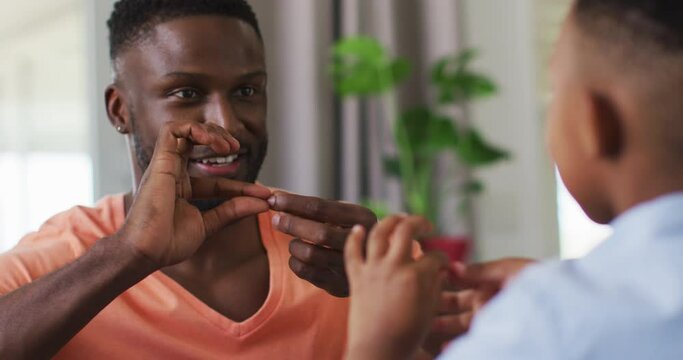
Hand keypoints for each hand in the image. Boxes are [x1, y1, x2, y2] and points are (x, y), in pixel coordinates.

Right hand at [119, 121, 271, 267]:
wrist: (147, 252)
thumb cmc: (168, 243)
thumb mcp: (210, 224)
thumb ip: (233, 211)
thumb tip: (263, 203)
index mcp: (183, 190)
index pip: (217, 181)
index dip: (241, 185)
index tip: (264, 194)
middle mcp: (173, 174)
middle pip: (197, 143)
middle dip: (221, 139)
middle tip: (238, 149)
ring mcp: (166, 166)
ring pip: (186, 131)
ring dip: (211, 131)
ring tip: (228, 145)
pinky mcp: (159, 160)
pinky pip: (173, 130)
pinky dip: (194, 128)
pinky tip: (211, 140)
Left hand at [268, 192, 376, 296]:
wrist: (373, 262)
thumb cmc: (348, 230)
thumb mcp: (341, 214)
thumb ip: (313, 208)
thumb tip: (277, 197)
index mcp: (361, 217)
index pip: (322, 208)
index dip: (294, 203)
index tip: (275, 199)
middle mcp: (360, 242)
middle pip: (319, 233)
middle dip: (292, 224)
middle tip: (276, 219)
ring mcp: (349, 265)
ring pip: (310, 255)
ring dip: (295, 245)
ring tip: (294, 241)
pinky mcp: (337, 285)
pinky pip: (306, 272)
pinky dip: (295, 261)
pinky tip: (298, 256)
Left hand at [344, 216, 449, 359]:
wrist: (377, 351)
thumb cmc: (406, 336)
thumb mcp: (429, 310)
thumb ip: (435, 285)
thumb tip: (439, 269)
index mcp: (416, 276)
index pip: (434, 256)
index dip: (442, 257)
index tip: (443, 261)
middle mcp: (394, 266)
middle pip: (406, 229)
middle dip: (420, 222)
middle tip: (426, 225)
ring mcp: (372, 269)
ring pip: (379, 232)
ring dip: (390, 220)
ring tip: (399, 218)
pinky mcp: (356, 277)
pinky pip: (351, 252)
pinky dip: (354, 237)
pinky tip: (358, 227)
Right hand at [420, 258, 534, 356]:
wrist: (568, 303)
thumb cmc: (542, 282)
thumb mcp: (509, 269)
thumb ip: (479, 271)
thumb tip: (452, 267)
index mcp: (490, 284)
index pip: (459, 284)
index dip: (440, 284)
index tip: (421, 283)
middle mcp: (489, 303)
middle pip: (456, 306)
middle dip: (437, 307)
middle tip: (415, 309)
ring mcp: (493, 321)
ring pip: (461, 324)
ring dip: (443, 326)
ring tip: (424, 328)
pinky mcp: (497, 336)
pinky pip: (474, 340)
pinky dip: (458, 343)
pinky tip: (446, 346)